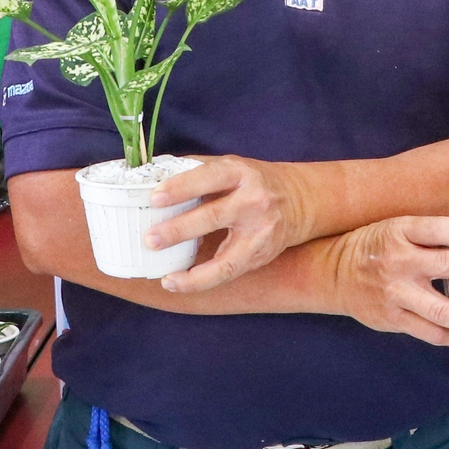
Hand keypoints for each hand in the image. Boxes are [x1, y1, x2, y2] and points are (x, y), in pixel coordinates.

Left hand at [149, 155, 314, 292]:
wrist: (298, 200)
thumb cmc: (253, 181)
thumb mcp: (231, 166)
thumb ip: (197, 170)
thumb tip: (153, 173)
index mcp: (240, 173)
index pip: (209, 177)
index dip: (182, 187)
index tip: (155, 197)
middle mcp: (254, 202)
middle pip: (214, 217)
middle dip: (180, 230)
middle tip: (151, 239)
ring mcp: (259, 232)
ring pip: (226, 259)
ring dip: (194, 273)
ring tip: (167, 279)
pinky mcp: (259, 255)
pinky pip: (228, 273)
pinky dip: (201, 281)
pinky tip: (177, 283)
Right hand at [318, 216, 448, 345]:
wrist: (332, 274)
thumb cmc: (374, 246)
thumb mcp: (397, 228)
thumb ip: (430, 234)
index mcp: (400, 232)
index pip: (438, 229)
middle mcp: (398, 262)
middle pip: (447, 266)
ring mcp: (394, 294)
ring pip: (441, 310)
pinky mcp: (391, 319)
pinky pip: (427, 331)